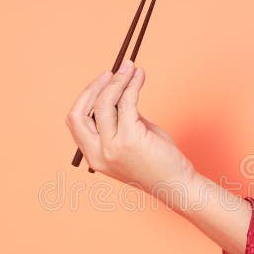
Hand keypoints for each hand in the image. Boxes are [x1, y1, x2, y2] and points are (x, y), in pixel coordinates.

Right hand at [65, 59, 196, 194]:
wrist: (177, 185)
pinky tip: (140, 76)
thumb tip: (120, 88)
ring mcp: (112, 147)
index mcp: (93, 156)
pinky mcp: (130, 139)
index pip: (76, 121)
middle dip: (94, 87)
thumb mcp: (132, 138)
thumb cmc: (158, 163)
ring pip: (104, 103)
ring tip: (131, 68)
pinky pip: (127, 103)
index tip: (102, 81)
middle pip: (81, 111)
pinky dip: (133, 85)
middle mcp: (97, 154)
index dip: (86, 97)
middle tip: (113, 71)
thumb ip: (121, 118)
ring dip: (118, 80)